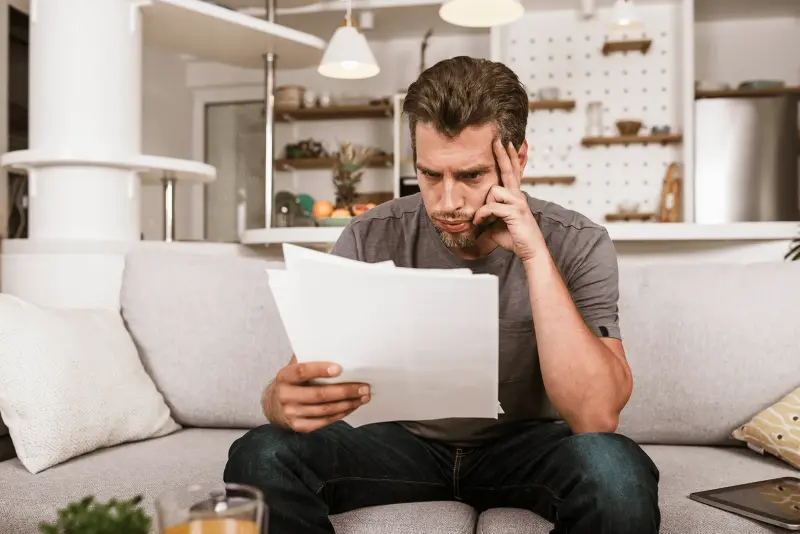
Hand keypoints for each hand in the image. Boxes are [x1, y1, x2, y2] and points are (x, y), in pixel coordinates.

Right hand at [263, 357, 369, 432]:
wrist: (274, 405)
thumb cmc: (292, 381)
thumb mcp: (294, 367)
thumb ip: (309, 358)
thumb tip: (334, 346)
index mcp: (285, 376)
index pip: (302, 371)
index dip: (320, 370)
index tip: (340, 368)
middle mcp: (285, 395)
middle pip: (319, 394)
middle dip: (345, 391)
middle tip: (364, 387)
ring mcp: (291, 413)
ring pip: (325, 410)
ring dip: (348, 404)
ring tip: (363, 397)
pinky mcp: (299, 426)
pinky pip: (324, 421)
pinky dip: (340, 414)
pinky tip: (352, 407)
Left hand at [473, 139, 544, 262]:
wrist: (530, 251)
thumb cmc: (514, 238)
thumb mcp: (497, 224)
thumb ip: (488, 215)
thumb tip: (475, 216)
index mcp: (515, 197)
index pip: (513, 173)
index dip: (511, 158)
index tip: (508, 144)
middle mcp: (518, 196)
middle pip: (509, 171)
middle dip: (502, 155)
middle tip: (498, 140)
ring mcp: (518, 203)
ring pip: (494, 191)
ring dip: (484, 207)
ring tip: (482, 220)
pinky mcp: (514, 212)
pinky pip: (491, 207)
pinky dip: (482, 215)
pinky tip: (480, 223)